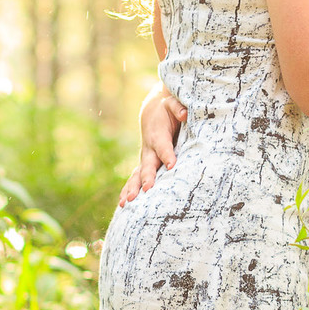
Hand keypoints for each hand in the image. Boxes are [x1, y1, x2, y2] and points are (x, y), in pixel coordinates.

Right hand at [118, 84, 186, 204]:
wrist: (152, 112)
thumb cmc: (166, 110)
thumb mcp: (173, 104)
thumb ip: (178, 108)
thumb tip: (185, 114)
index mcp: (158, 135)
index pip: (163, 146)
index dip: (167, 154)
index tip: (171, 165)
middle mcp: (149, 148)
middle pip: (148, 165)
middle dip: (147, 177)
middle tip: (148, 189)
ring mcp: (145, 158)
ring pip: (137, 175)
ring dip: (133, 188)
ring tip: (128, 202)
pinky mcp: (144, 165)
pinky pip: (134, 179)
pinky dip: (128, 190)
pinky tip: (124, 204)